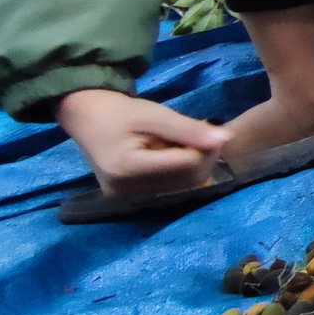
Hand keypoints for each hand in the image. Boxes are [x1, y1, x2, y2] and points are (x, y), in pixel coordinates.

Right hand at [53, 89, 229, 198]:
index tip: (205, 125)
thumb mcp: (155, 114)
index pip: (189, 165)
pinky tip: (169, 155)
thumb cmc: (119, 113)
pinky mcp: (131, 201)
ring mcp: (128, 200)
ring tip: (176, 141)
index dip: (205, 145)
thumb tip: (227, 139)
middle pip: (190, 180)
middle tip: (195, 131)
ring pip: (185, 186)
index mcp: (128, 169)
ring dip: (193, 163)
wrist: (87, 120)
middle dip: (203, 155)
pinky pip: (171, 189)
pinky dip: (180, 172)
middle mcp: (127, 192)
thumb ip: (189, 129)